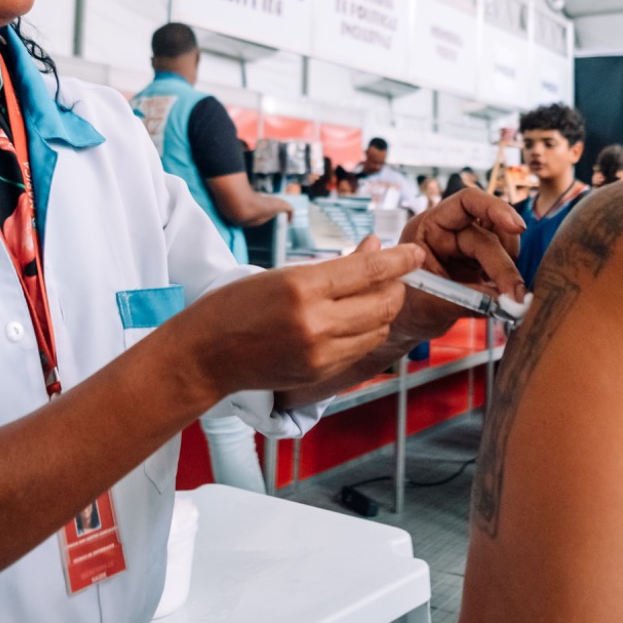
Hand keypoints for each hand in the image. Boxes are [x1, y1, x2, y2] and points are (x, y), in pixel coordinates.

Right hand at [176, 236, 424, 396]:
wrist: (206, 355)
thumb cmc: (235, 307)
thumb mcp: (284, 273)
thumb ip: (336, 265)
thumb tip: (374, 247)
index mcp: (302, 289)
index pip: (370, 271)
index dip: (400, 259)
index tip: (415, 252)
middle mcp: (315, 323)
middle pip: (384, 304)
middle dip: (397, 286)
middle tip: (397, 273)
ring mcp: (320, 354)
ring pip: (378, 329)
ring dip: (384, 310)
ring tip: (376, 294)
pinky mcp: (321, 375)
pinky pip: (361, 349)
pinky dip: (367, 331)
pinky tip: (355, 319)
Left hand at [396, 189, 526, 340]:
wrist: (409, 323)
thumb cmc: (409, 308)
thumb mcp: (428, 305)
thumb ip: (463, 301)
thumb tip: (502, 301)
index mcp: (430, 227)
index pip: (466, 202)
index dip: (493, 208)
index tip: (517, 227)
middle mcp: (451, 231)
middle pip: (489, 234)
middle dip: (503, 265)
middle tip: (515, 295)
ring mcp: (468, 247)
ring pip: (503, 244)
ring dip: (510, 267)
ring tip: (506, 295)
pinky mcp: (481, 263)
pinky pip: (505, 261)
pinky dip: (509, 277)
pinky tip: (503, 295)